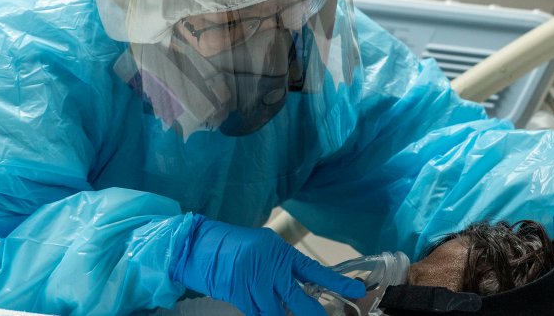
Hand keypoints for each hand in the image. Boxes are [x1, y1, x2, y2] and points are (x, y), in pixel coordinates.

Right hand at [171, 215, 364, 315]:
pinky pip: (257, 314)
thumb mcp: (260, 251)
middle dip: (312, 315)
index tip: (357, 290)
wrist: (196, 244)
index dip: (336, 282)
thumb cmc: (228, 246)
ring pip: (277, 313)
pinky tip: (263, 312)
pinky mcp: (239, 293)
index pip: (313, 270)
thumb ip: (279, 269)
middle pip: (299, 300)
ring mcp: (254, 280)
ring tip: (283, 311)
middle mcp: (270, 265)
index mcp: (279, 251)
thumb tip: (295, 295)